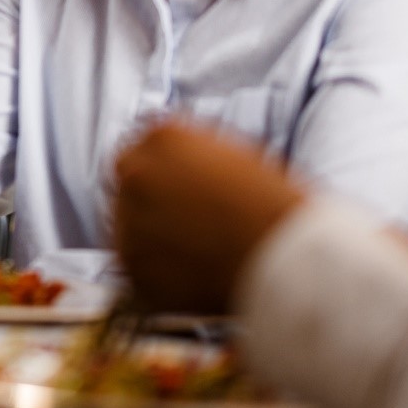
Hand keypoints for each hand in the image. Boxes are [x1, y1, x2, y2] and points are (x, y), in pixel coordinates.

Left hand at [113, 119, 306, 313]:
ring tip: (194, 248)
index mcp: (162, 136)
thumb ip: (194, 152)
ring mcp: (128, 219)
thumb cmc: (273, 209)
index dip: (161, 168)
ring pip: (123, 223)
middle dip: (149, 196)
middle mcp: (136, 172)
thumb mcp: (235, 155)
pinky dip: (153, 270)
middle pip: (127, 179)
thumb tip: (177, 163)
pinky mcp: (131, 266)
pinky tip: (189, 271)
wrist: (284, 259)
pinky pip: (133, 264)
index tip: (175, 185)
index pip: (141, 146)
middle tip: (183, 218)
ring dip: (148, 233)